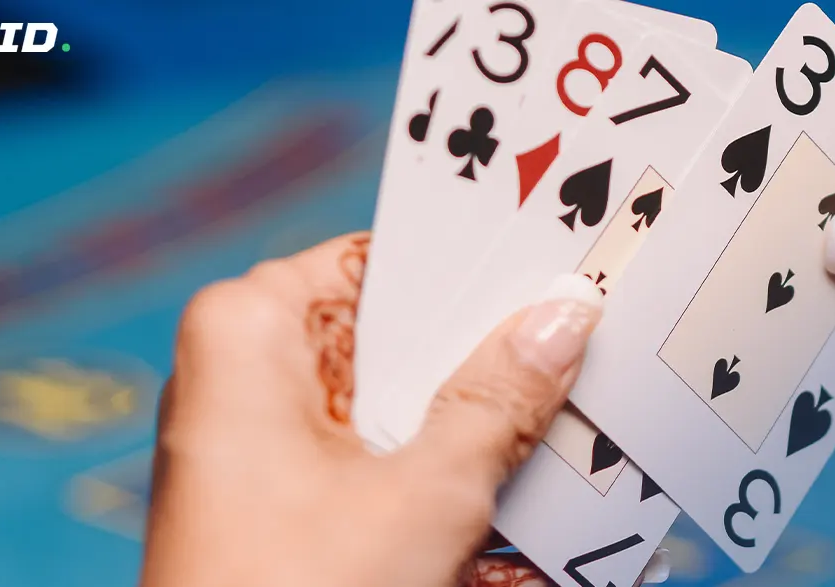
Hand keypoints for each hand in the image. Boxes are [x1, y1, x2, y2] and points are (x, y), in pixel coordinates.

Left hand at [142, 232, 604, 586]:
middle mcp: (247, 376)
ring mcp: (264, 448)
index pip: (388, 264)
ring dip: (484, 445)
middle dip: (493, 369)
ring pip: (405, 417)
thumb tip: (560, 320)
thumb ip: (500, 402)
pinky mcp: (289, 511)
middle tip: (588, 364)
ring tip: (572, 453)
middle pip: (403, 344)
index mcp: (250, 330)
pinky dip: (449, 499)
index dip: (478, 273)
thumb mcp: (425, 496)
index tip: (563, 272)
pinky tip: (522, 532)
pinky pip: (386, 477)